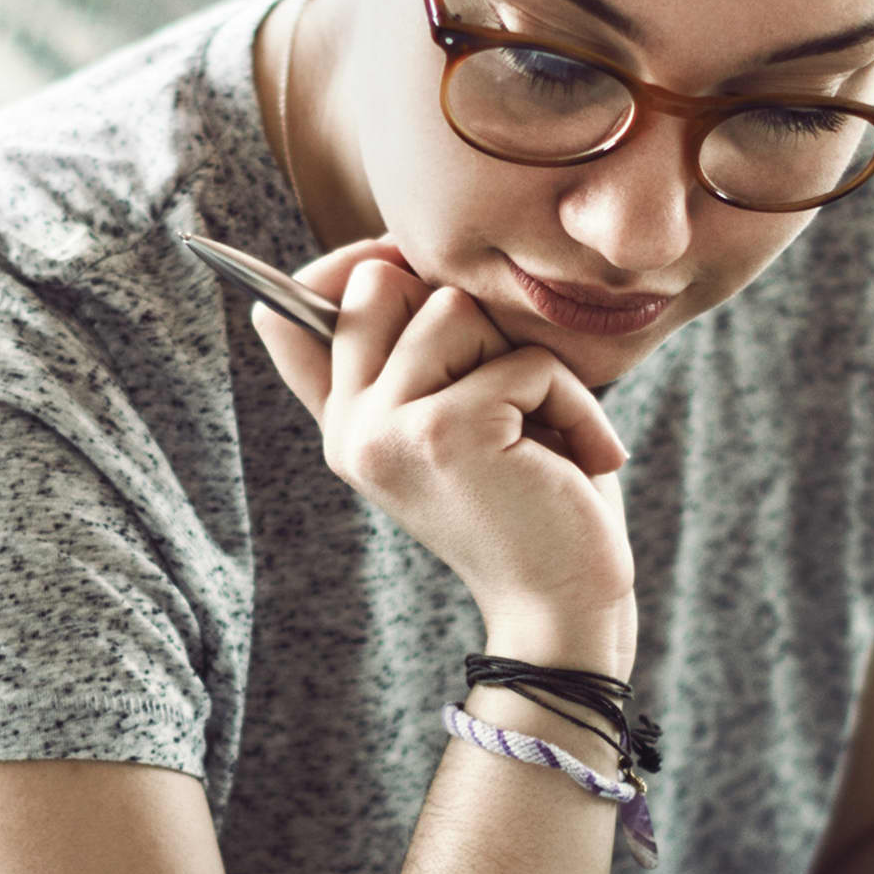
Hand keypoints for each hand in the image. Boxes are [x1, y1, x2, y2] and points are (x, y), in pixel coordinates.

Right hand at [248, 241, 634, 630]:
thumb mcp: (455, 423)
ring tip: (545, 433)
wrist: (564, 607)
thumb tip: (345, 271)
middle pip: (383, 282)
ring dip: (528, 364)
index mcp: (343, 425)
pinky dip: (573, 403)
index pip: (293, 311)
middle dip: (464, 316)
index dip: (355, 265)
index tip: (405, 266)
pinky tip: (579, 461)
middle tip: (506, 391)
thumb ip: (402, 360)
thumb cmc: (530, 505)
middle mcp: (348, 429)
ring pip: (454, 310)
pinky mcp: (446, 432)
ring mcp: (387, 430)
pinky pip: (523, 361)